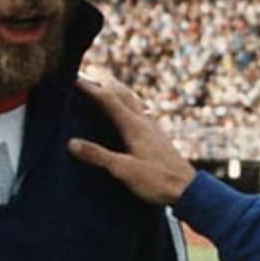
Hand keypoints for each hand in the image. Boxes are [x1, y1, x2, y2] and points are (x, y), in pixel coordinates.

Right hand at [69, 67, 196, 205]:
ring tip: (107, 83)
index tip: (73, 77)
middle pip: (122, 94)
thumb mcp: (123, 170)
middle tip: (89, 70)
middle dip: (104, 81)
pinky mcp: (157, 137)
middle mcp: (144, 122)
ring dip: (118, 89)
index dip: (90, 88)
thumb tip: (71, 143)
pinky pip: (141, 111)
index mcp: (134, 126)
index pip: (108, 100)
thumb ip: (98, 156)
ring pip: (133, 100)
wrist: (188, 189)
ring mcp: (153, 128)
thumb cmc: (157, 181)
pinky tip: (131, 110)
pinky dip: (129, 103)